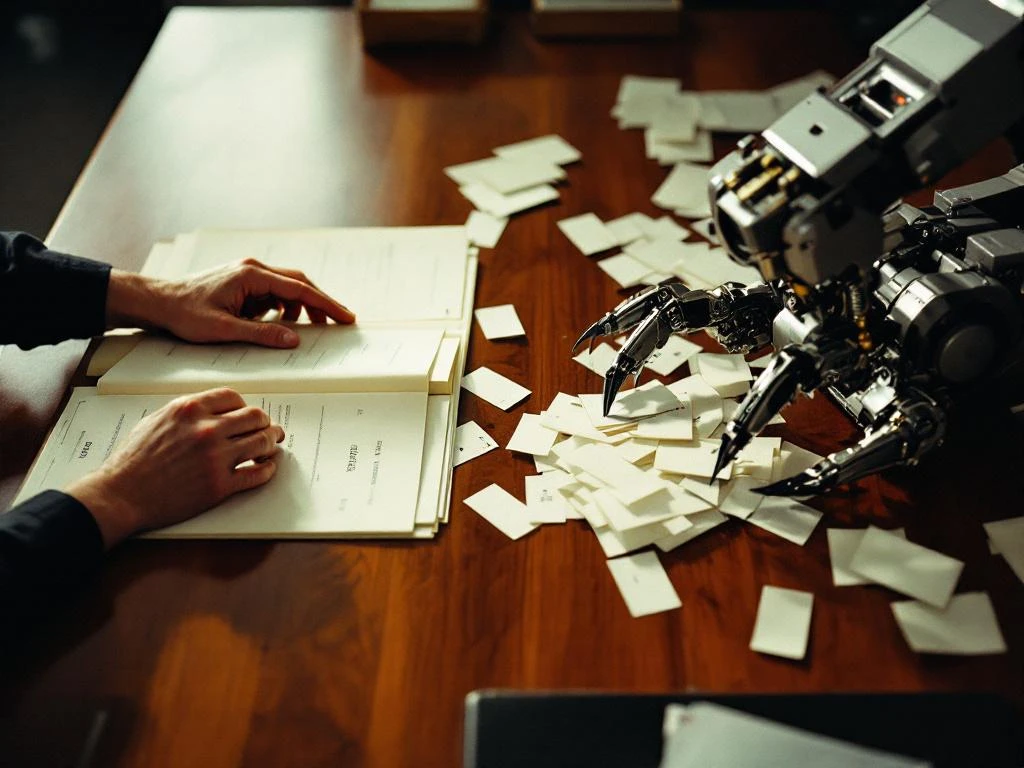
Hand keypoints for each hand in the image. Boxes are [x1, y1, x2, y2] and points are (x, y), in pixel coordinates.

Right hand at [66, 388, 284, 547]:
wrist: (121, 495)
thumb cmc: (132, 461)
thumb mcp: (155, 421)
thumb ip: (185, 413)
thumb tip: (209, 410)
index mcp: (189, 410)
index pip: (233, 397)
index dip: (244, 406)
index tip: (247, 414)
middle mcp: (206, 430)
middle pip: (254, 417)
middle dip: (264, 422)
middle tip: (269, 428)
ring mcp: (216, 458)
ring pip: (262, 442)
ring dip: (271, 443)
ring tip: (272, 445)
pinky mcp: (220, 485)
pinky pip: (257, 474)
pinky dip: (267, 470)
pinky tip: (267, 468)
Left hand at [107, 258, 354, 347]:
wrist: (159, 302)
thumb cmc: (185, 314)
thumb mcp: (224, 329)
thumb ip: (261, 333)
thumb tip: (293, 339)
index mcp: (251, 276)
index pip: (299, 289)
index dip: (325, 304)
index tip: (345, 316)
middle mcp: (253, 269)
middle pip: (299, 283)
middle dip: (321, 304)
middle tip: (340, 321)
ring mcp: (248, 274)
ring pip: (288, 288)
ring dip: (302, 307)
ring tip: (309, 329)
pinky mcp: (244, 283)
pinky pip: (273, 293)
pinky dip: (283, 308)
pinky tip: (280, 323)